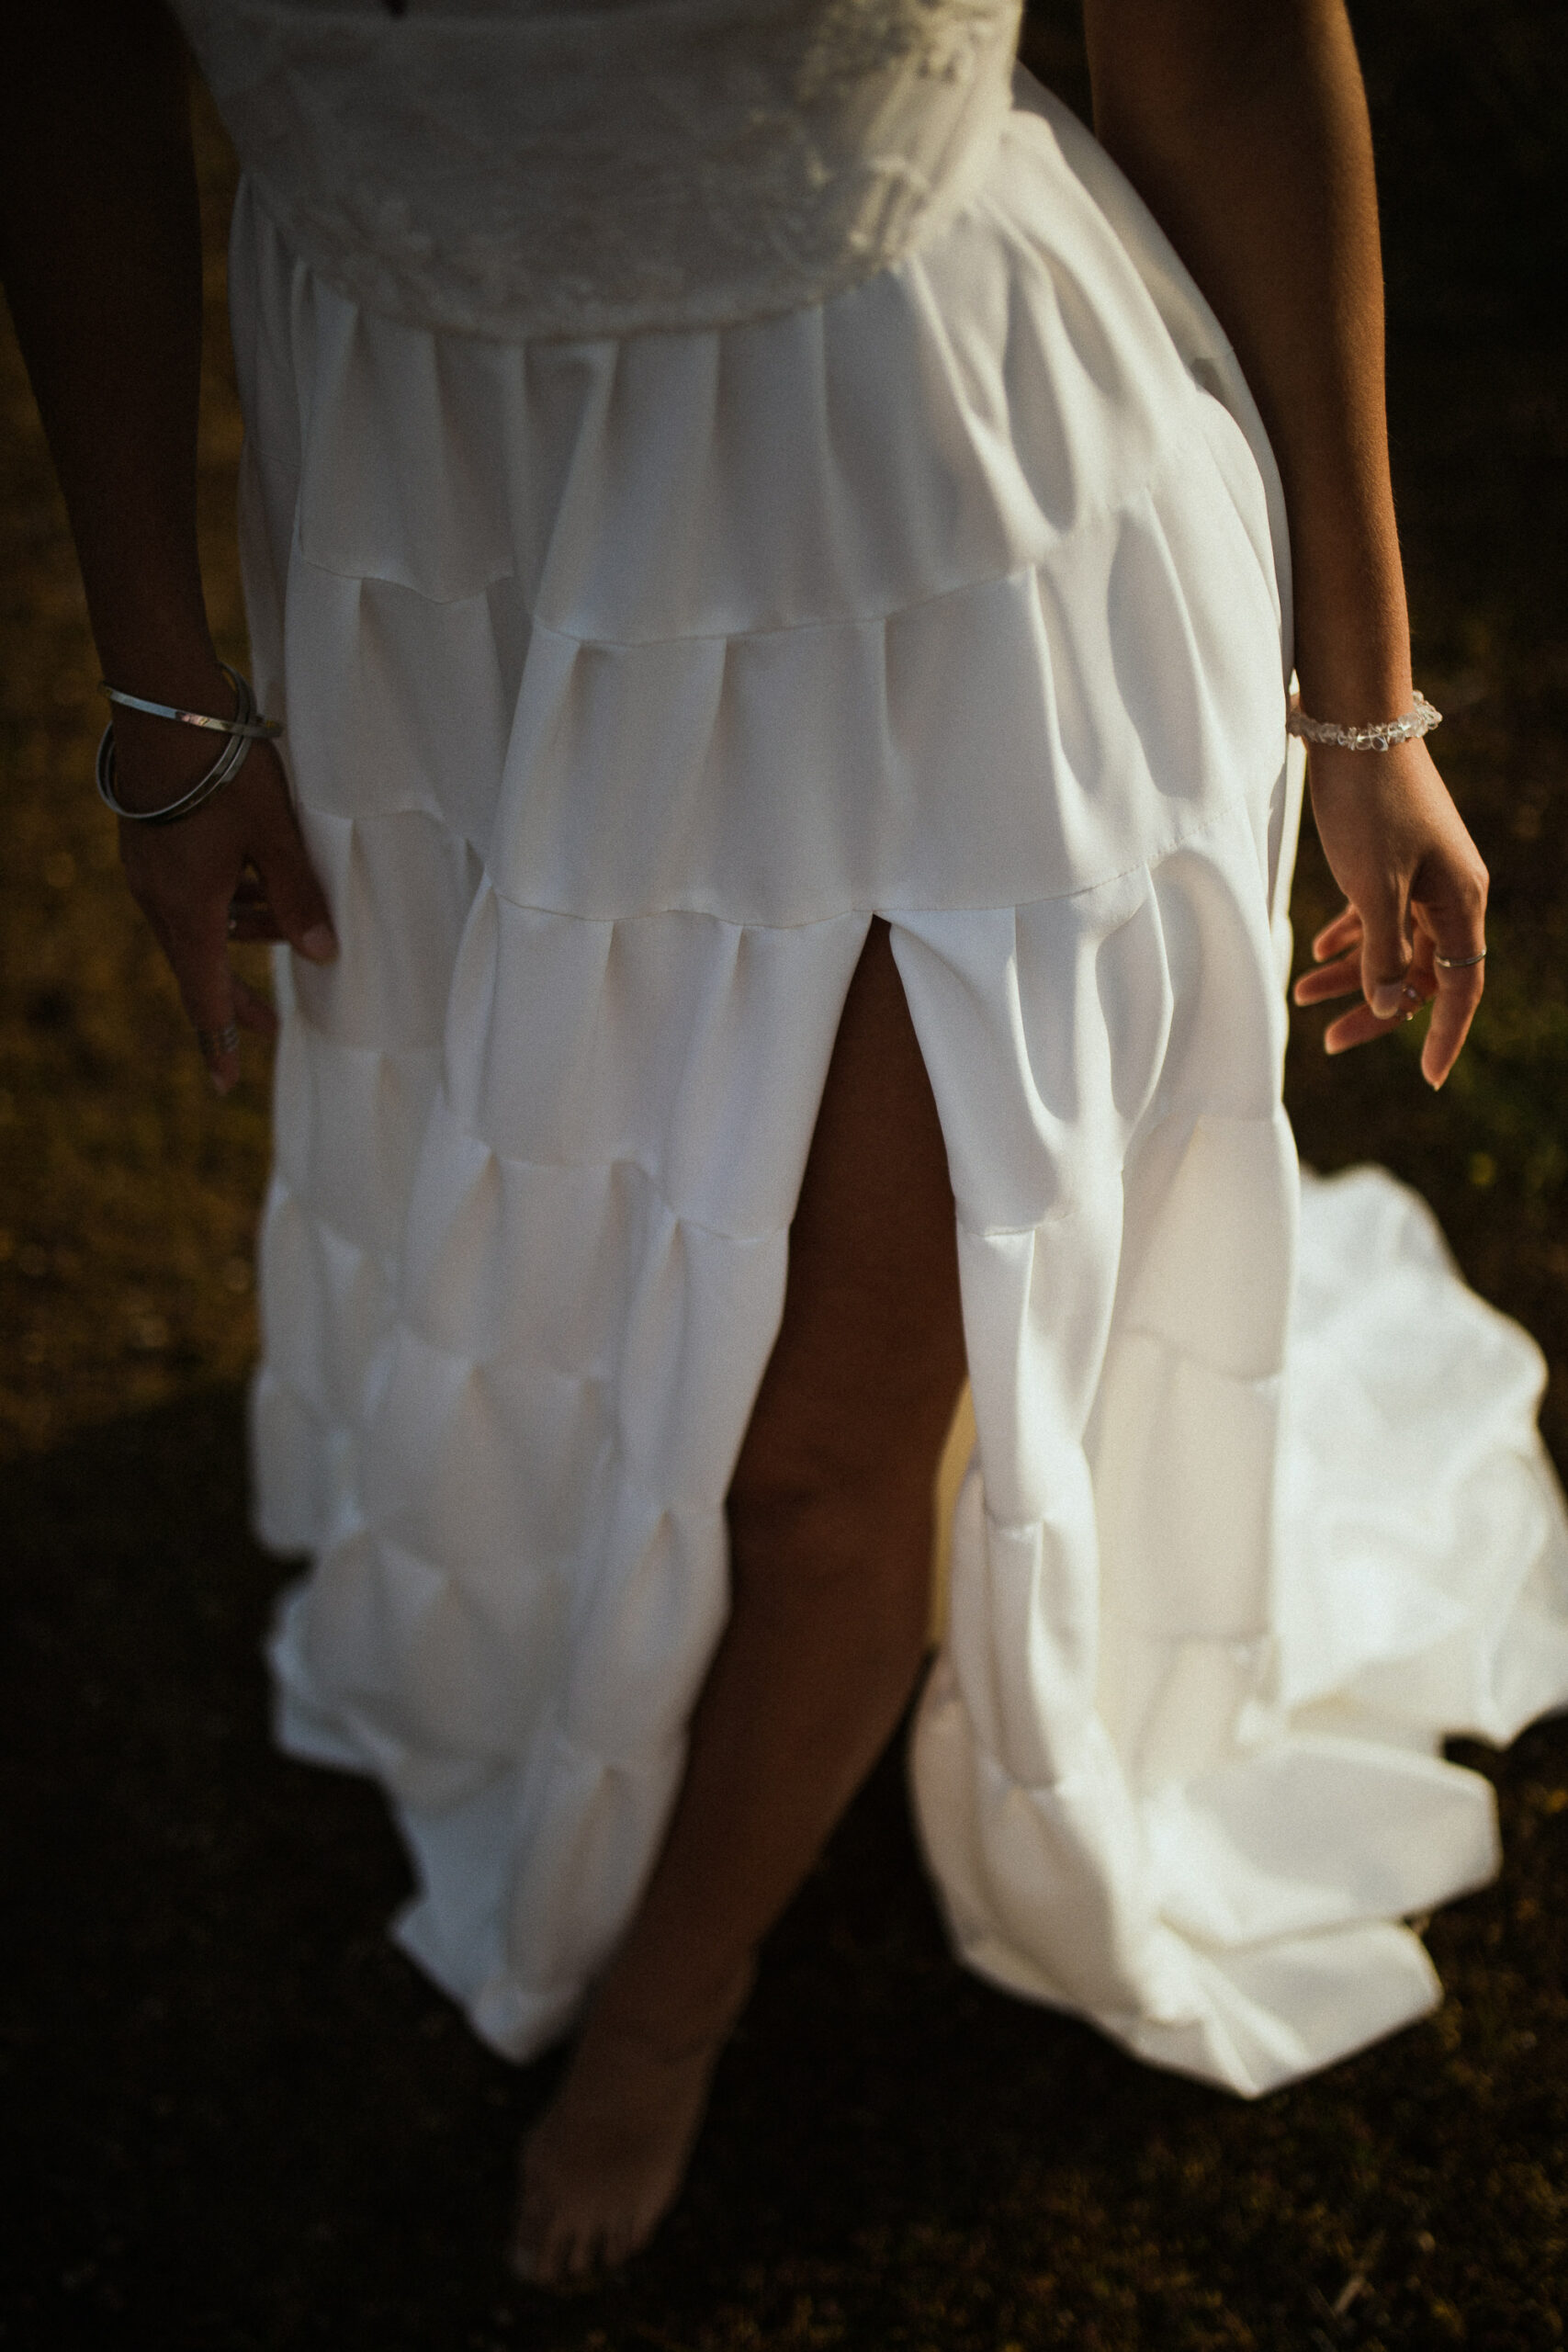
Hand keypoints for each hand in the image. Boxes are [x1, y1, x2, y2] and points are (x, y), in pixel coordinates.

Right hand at [112, 701, 336, 1093]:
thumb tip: (323, 954)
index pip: (205, 996)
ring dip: (238, 936)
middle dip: (238, 995)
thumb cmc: (225, 772)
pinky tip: (253, 883)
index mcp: (188, 911)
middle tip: (271, 1023)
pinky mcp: (150, 842)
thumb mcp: (276, 837)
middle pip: (201, 964)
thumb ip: (299, 897)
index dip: (220, 1041)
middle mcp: (159, 899)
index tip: (223, 1084)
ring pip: (198, 923)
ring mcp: (149, 870)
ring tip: (284, 936)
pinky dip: (223, 902)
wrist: (166, 707)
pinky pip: (189, 892)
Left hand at [1290, 734, 1487, 1089]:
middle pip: (1422, 971)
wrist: (1355, 721)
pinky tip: (1318, 954)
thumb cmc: (1367, 803)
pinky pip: (1379, 912)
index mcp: (1459, 900)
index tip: (1427, 1078)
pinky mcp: (1394, 855)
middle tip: (1327, 1043)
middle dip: (1377, 1008)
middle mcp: (1450, 890)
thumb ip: (1382, 950)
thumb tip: (1391, 1003)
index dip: (1441, 1034)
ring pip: (1393, 942)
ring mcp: (1423, 871)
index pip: (1459, 986)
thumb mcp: (1373, 886)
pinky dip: (1351, 937)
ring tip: (1302, 997)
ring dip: (1353, 974)